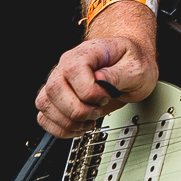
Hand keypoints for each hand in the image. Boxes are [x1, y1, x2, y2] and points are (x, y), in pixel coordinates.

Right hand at [35, 33, 157, 136]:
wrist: (130, 64)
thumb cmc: (132, 62)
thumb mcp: (137, 68)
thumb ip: (119, 74)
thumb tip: (99, 80)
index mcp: (89, 52)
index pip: (73, 70)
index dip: (88, 90)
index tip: (105, 97)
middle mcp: (68, 64)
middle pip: (54, 89)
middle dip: (77, 110)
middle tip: (97, 111)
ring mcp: (60, 80)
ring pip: (45, 103)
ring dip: (67, 121)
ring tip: (88, 121)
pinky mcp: (58, 98)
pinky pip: (44, 116)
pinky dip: (60, 128)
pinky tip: (78, 127)